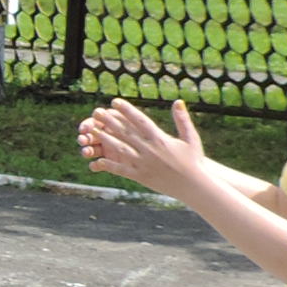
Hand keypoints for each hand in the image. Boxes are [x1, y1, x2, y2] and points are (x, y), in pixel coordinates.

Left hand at [78, 97, 208, 196]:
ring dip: (105, 139)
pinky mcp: (141, 176)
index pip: (139, 121)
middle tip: (96, 112)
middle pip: (125, 132)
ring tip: (92, 131)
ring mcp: (144, 163)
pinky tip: (97, 160)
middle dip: (109, 121)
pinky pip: (122, 170)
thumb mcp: (190, 138)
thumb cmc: (193, 160)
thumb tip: (178, 101)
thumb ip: (182, 119)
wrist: (194, 185)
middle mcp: (150, 149)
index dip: (126, 110)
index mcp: (160, 138)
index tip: (114, 102)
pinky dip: (109, 165)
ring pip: (120, 149)